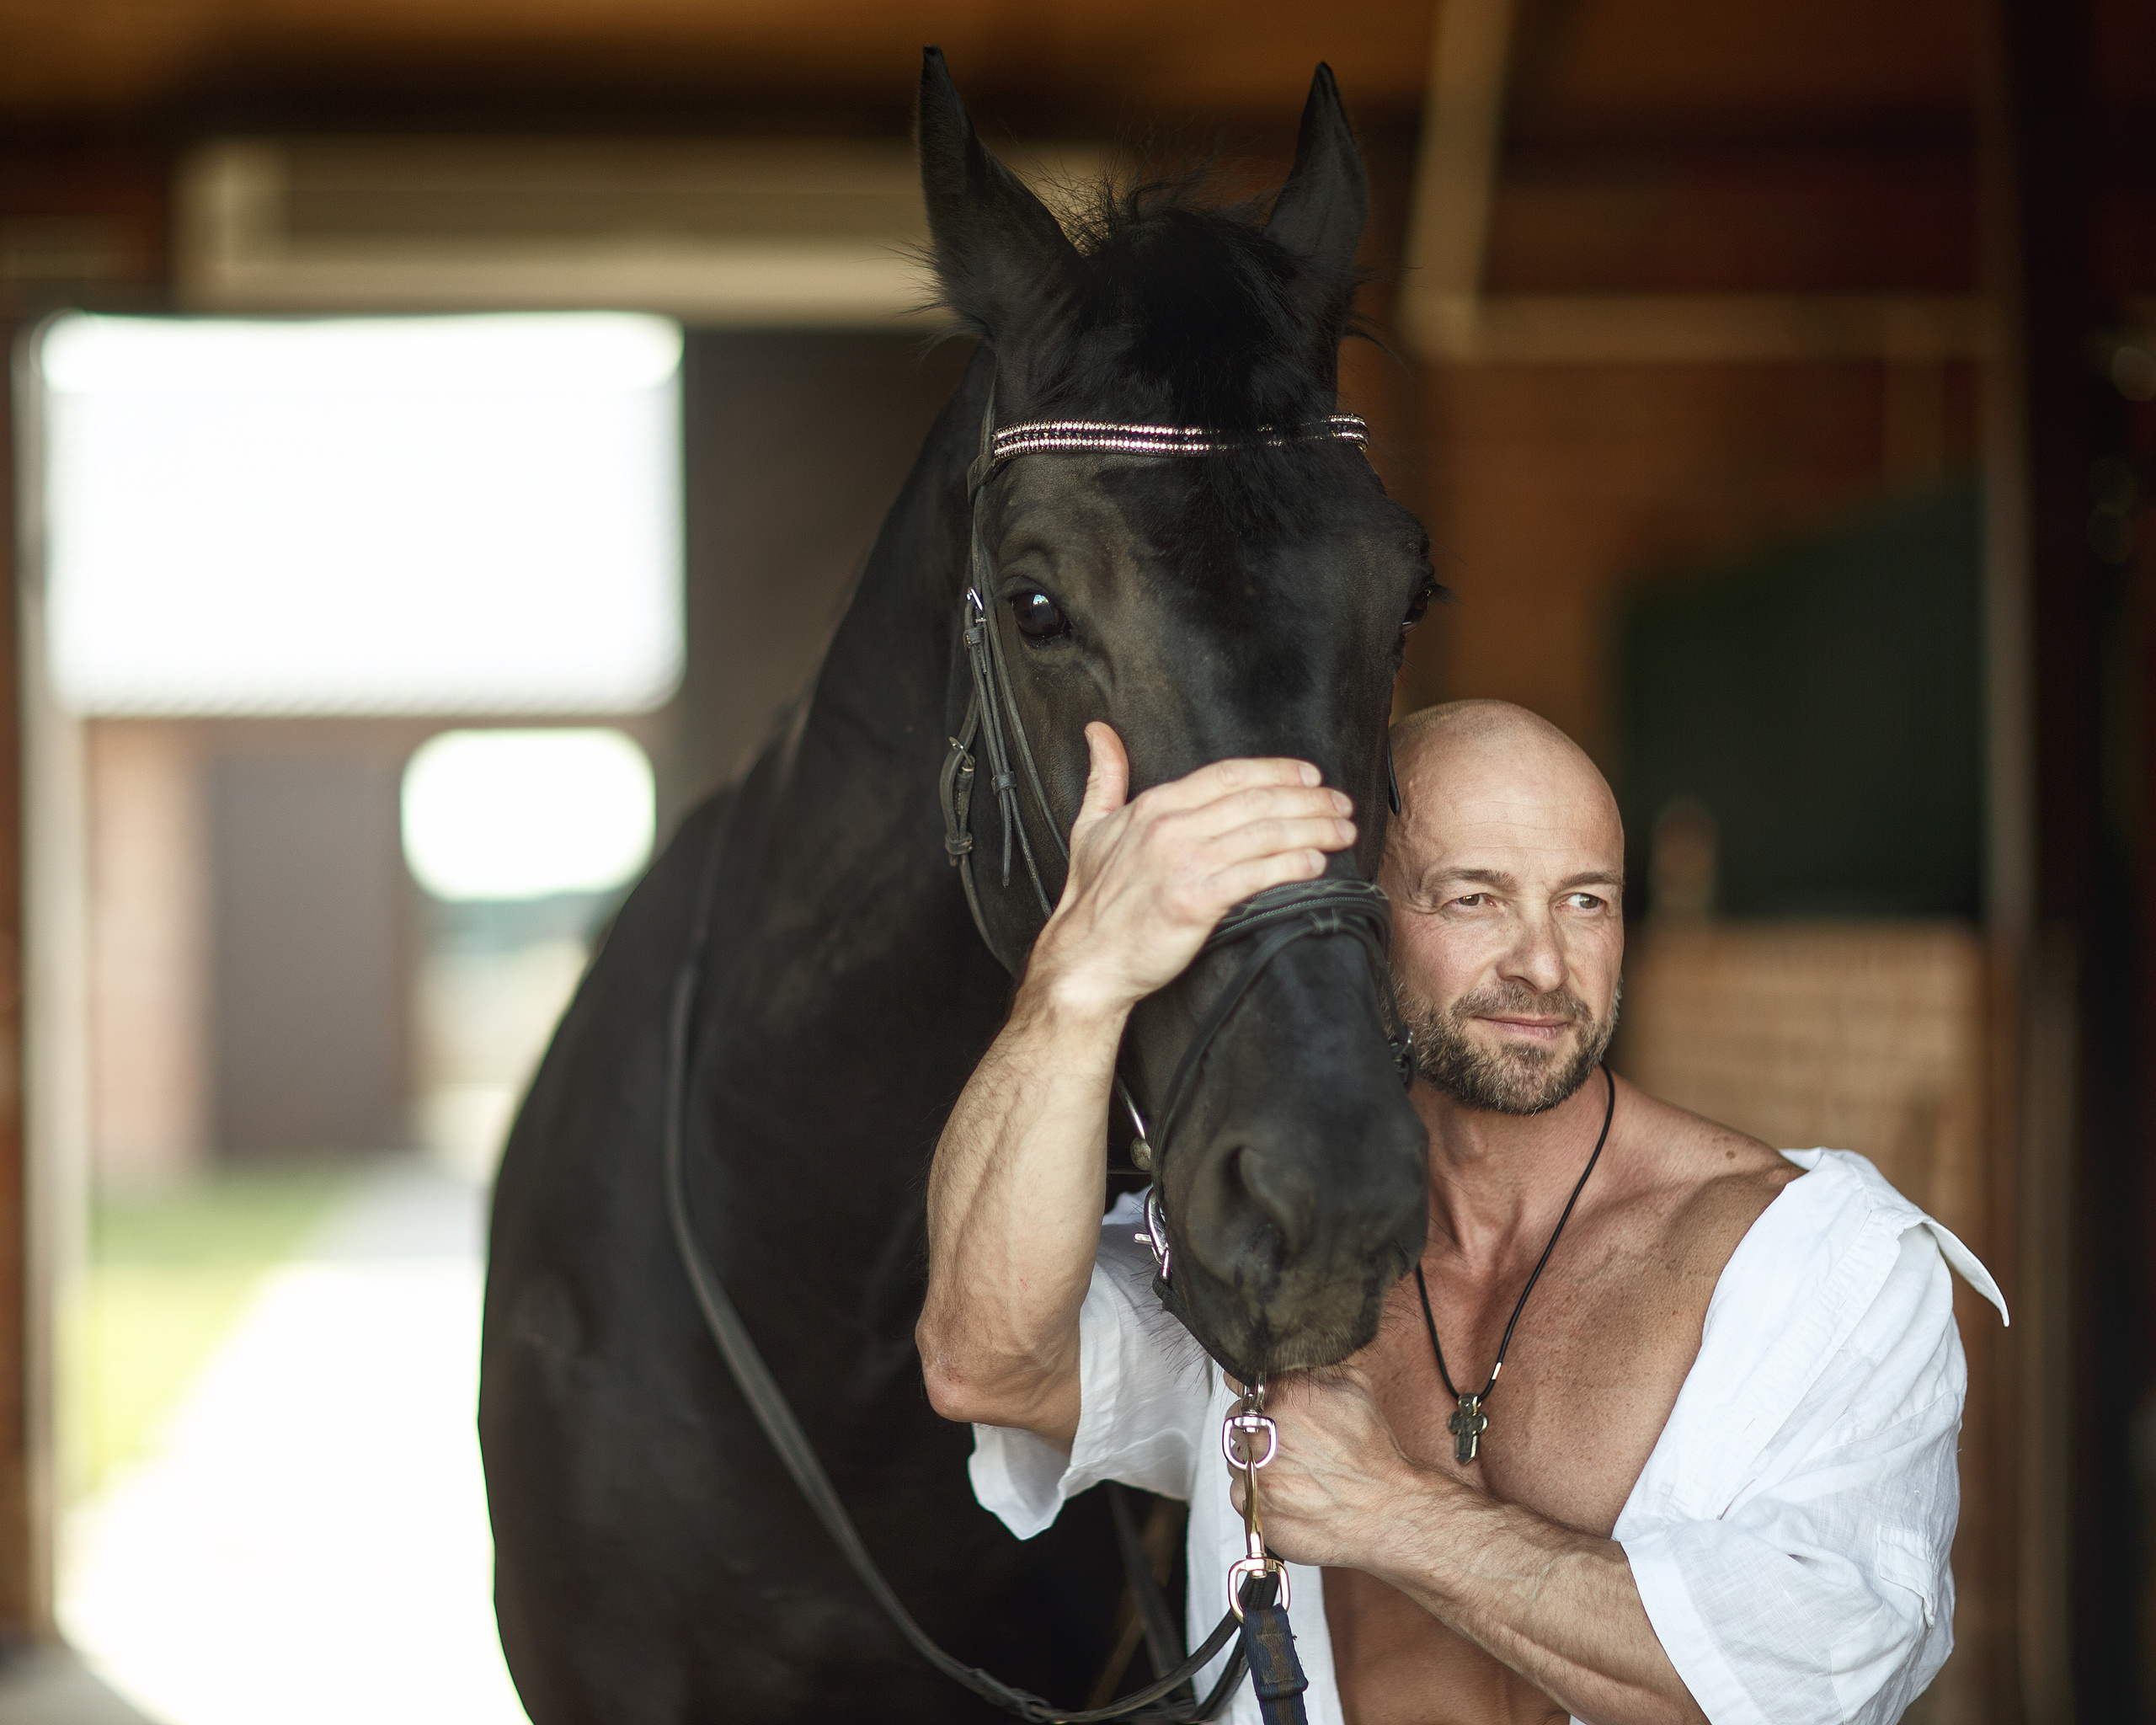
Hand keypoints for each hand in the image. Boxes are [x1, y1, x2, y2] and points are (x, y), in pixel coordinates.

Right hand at [1026, 723, 1357, 1020]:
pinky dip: (1290, 866)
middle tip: (1343, 804)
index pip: (1229, 775)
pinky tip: (1316, 864)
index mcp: (1154, 806)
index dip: (1277, 771)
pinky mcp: (1193, 903)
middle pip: (1256, 801)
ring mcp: (1182, 865)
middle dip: (1309, 800)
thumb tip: (1098, 731)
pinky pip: (1254, 876)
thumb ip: (1104, 777)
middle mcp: (1169, 828)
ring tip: (1343, 831)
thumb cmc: (1092, 899)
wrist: (1085, 961)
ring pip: (1263, 835)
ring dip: (1313, 830)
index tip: (1312, 776)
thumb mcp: (1090, 828)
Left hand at [1229, 1366, 1432, 1573]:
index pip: (1239, 1379)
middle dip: (1256, 1426)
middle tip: (1287, 1440)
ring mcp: (1257, 1472)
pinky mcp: (1254, 1508)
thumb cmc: (1371, 1451)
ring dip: (1256, 1459)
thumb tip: (1281, 1357)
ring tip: (1293, 1468)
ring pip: (1236, 1457)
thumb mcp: (1352, 1385)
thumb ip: (1310, 1366)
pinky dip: (1259, 1491)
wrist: (1387, 1509)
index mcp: (1285, 1395)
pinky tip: (1288, 1492)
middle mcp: (1265, 1432)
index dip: (1250, 1390)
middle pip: (1236, 1419)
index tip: (1258, 1399)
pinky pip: (1241, 1492)